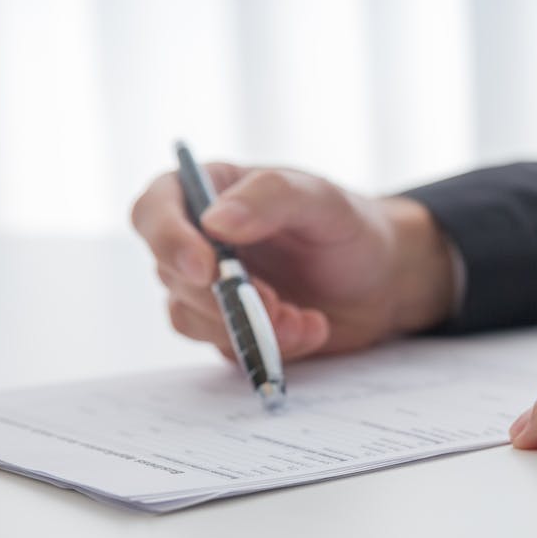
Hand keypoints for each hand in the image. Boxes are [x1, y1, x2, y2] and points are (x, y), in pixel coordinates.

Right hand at [131, 164, 455, 360]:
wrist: (382, 280)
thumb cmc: (349, 228)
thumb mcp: (321, 201)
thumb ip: (270, 198)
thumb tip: (214, 222)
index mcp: (210, 192)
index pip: (154, 211)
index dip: (168, 241)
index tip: (205, 269)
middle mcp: (199, 239)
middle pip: (171, 273)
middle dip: (225, 297)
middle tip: (278, 302)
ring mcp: (209, 288)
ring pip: (191, 318)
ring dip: (249, 325)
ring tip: (306, 317)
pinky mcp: (227, 328)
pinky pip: (227, 345)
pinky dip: (269, 345)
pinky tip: (311, 328)